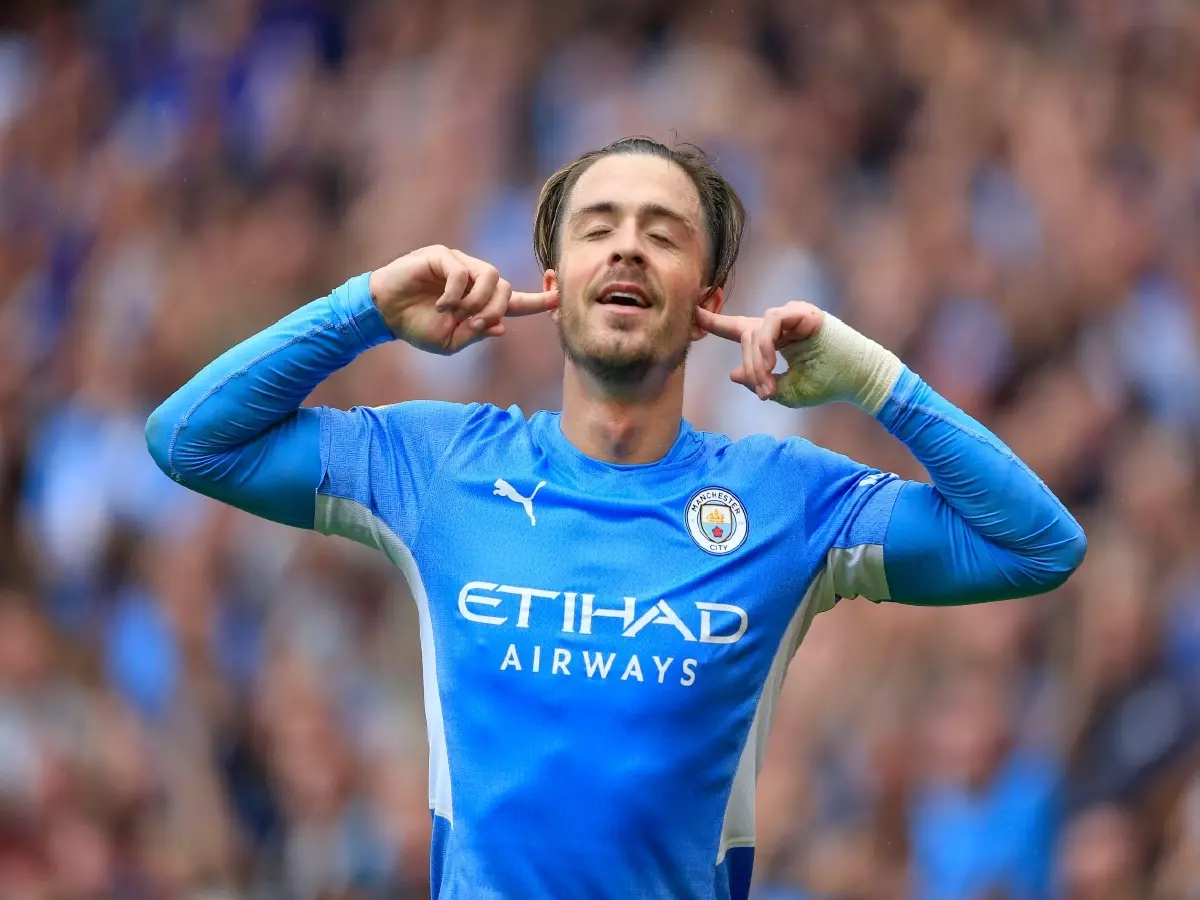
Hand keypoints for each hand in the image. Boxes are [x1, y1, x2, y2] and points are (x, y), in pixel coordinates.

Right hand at [368, 245, 557, 353]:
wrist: (385, 314)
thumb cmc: (416, 327)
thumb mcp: (449, 342)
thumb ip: (475, 335)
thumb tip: (502, 328)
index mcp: (479, 300)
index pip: (516, 301)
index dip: (538, 301)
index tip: (559, 298)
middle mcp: (474, 279)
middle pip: (506, 288)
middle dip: (495, 310)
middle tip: (473, 325)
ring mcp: (460, 264)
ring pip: (491, 276)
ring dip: (478, 302)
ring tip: (456, 315)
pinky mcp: (442, 256)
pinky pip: (463, 272)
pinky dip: (455, 294)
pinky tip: (441, 305)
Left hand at [695, 301, 825, 402]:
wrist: (858, 380)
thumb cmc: (826, 385)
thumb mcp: (786, 392)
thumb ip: (759, 382)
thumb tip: (732, 374)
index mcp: (775, 340)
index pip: (738, 328)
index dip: (714, 323)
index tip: (692, 316)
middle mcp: (780, 324)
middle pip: (745, 336)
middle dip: (749, 366)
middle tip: (762, 391)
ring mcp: (791, 315)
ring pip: (756, 329)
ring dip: (757, 359)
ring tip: (768, 380)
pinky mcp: (802, 312)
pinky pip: (772, 320)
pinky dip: (767, 343)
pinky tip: (773, 361)